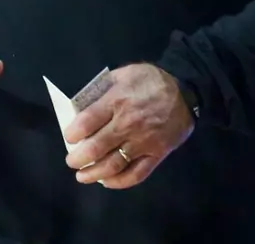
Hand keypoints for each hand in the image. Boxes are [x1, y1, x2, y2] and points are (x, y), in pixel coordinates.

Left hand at [63, 63, 193, 188]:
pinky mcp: (156, 154)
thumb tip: (82, 103)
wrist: (185, 91)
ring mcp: (143, 142)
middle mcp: (128, 124)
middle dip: (78, 158)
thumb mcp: (125, 73)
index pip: (87, 122)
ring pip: (114, 165)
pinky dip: (119, 182)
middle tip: (71, 161)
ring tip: (82, 176)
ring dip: (94, 173)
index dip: (73, 133)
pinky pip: (136, 174)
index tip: (69, 137)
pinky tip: (107, 181)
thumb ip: (104, 87)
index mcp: (117, 101)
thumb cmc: (151, 80)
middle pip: (97, 147)